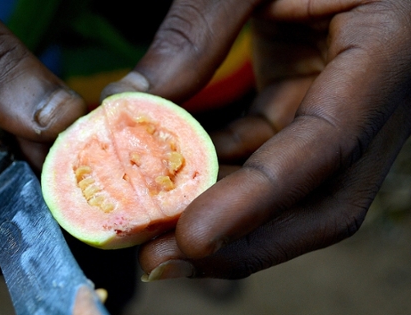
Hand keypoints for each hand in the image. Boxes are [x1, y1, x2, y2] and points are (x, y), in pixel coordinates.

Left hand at [103, 0, 410, 279]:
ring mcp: (345, 111)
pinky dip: (221, 179)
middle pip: (323, 202)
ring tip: (153, 234)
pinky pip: (268, 158)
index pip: (328, 144)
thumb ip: (198, 28)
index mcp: (386, 51)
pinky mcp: (312, 109)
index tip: (191, 235)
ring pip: (293, 192)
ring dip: (225, 219)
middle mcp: (375, 98)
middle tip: (162, 261)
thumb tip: (129, 101)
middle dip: (243, 243)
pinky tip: (172, 188)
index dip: (259, 200)